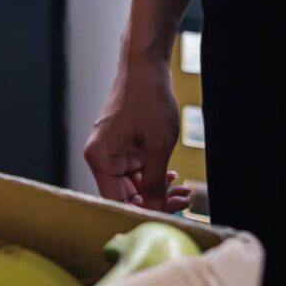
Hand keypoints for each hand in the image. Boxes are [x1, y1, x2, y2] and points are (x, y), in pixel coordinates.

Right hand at [82, 53, 185, 211]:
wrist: (146, 68)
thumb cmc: (148, 100)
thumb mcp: (158, 146)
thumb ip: (155, 182)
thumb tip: (155, 210)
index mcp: (101, 158)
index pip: (117, 200)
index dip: (142, 212)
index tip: (168, 217)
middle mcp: (101, 158)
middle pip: (126, 194)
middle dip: (155, 201)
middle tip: (184, 203)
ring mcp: (113, 152)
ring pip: (134, 185)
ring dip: (159, 190)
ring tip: (185, 193)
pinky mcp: (124, 148)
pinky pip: (138, 171)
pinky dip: (155, 176)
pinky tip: (174, 179)